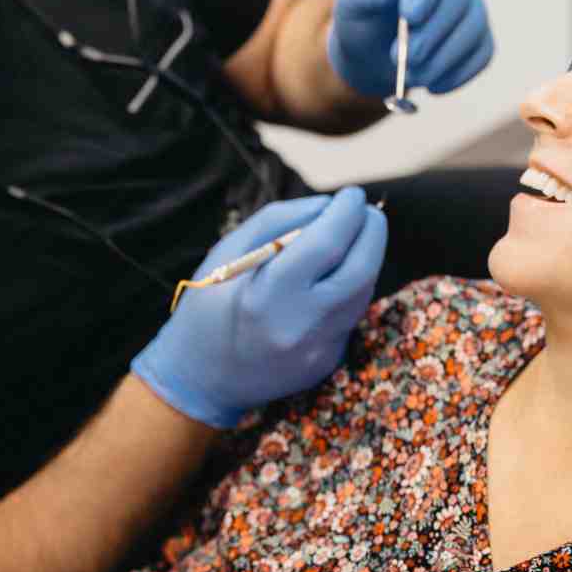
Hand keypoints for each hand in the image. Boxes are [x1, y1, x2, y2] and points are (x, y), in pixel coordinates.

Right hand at [130, 187, 386, 427]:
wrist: (199, 378)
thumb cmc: (207, 306)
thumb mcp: (227, 253)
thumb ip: (279, 221)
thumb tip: (329, 205)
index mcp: (267, 295)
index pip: (328, 243)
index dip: (348, 212)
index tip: (351, 194)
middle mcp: (300, 326)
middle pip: (361, 270)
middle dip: (372, 232)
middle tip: (366, 212)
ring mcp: (318, 350)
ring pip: (363, 292)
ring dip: (367, 258)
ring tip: (352, 237)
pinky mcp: (326, 363)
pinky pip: (351, 314)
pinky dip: (351, 286)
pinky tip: (334, 275)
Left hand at [326, 0, 493, 98]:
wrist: (372, 52)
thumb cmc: (363, 17)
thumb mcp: (353, 1)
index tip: (409, 15)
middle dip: (431, 32)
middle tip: (404, 57)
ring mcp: (473, 7)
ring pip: (472, 30)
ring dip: (441, 59)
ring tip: (409, 75)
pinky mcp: (480, 39)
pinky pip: (480, 56)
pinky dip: (456, 74)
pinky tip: (431, 85)